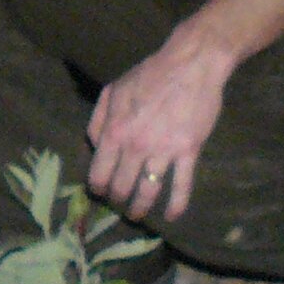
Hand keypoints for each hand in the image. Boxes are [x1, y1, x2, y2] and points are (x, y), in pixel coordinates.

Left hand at [87, 31, 234, 221]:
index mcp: (114, 132)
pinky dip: (177, 206)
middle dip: (117, 199)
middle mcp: (135, 146)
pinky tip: (172, 217)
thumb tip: (93, 145)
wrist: (190, 65)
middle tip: (118, 204)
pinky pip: (182, 186)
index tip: (99, 193)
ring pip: (148, 191)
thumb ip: (98, 120)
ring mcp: (163, 151)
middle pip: (121, 186)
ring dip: (140, 208)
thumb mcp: (112, 91)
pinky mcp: (188, 152)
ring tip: (137, 214)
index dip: (97, 187)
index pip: (99, 172)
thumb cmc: (149, 75)